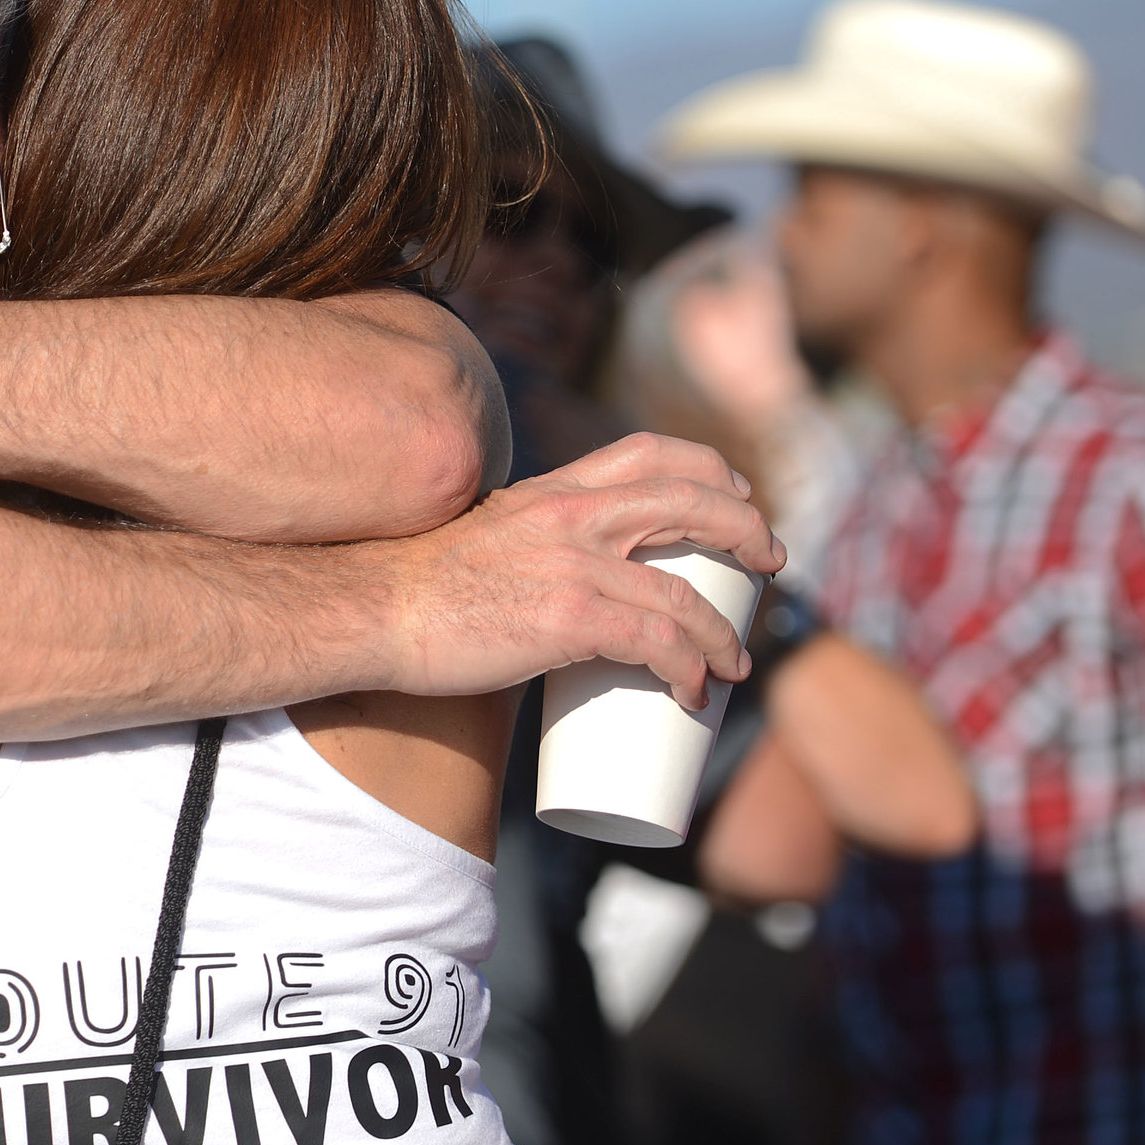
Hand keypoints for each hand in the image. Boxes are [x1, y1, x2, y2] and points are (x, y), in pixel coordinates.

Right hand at [378, 432, 786, 706]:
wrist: (373, 612)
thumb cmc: (417, 591)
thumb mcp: (486, 538)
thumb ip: (528, 546)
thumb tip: (556, 585)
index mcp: (552, 491)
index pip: (649, 452)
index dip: (708, 469)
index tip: (734, 494)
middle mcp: (570, 516)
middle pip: (692, 504)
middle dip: (747, 532)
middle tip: (770, 564)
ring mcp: (573, 565)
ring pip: (685, 593)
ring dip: (724, 634)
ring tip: (735, 665)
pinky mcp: (568, 618)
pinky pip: (658, 643)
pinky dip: (690, 669)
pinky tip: (695, 691)